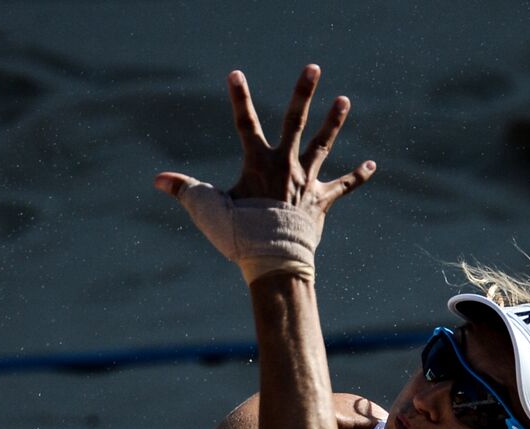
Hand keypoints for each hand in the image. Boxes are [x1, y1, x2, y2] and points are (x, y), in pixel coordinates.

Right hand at [154, 66, 374, 279]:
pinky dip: (357, 176)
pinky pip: (343, 186)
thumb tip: (158, 180)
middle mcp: (286, 165)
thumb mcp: (208, 210)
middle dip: (303, 93)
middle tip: (313, 67)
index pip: (245, 123)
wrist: (275, 260)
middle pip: (295, 122)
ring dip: (333, 122)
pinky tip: (372, 166)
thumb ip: (186, 190)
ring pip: (322, 145)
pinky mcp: (321, 201)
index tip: (236, 74)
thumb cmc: (239, 236)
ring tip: (344, 100)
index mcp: (259, 163)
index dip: (239, 98)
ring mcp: (306, 182)